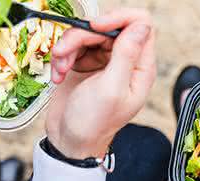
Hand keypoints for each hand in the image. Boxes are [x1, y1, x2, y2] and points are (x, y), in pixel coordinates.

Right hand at [46, 9, 155, 158]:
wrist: (68, 142)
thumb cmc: (93, 124)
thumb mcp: (111, 89)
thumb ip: (126, 55)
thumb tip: (141, 26)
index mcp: (139, 68)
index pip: (140, 25)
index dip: (118, 19)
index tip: (96, 27)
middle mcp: (124, 61)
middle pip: (107, 27)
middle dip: (82, 36)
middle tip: (64, 52)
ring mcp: (103, 62)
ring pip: (87, 34)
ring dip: (68, 48)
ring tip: (60, 69)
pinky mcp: (84, 65)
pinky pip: (73, 47)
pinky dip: (61, 58)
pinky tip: (58, 75)